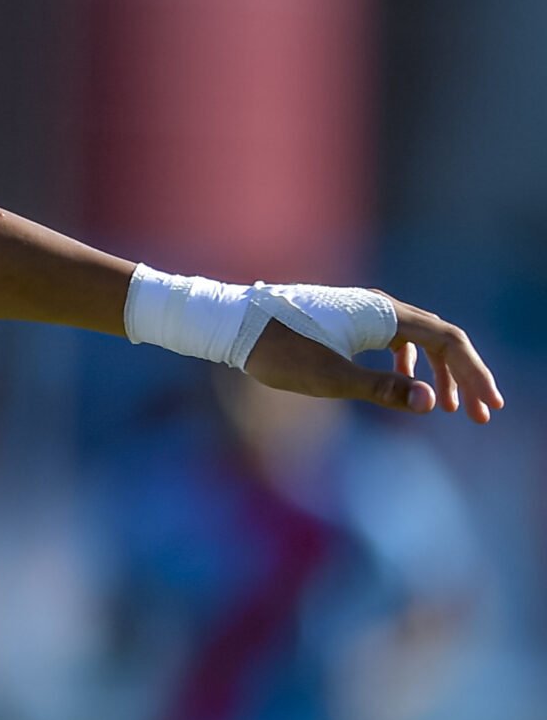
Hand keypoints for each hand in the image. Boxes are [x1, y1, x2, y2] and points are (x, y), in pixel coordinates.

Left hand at [243, 298, 504, 422]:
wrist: (231, 324)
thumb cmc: (276, 351)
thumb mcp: (329, 377)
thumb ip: (382, 390)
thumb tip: (429, 402)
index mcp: (382, 314)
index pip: (449, 340)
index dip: (473, 373)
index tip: (487, 406)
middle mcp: (379, 305)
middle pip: (442, 337)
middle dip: (464, 376)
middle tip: (481, 413)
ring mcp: (363, 310)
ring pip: (419, 338)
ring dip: (439, 371)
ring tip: (448, 407)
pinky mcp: (347, 319)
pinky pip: (395, 339)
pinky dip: (411, 363)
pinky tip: (407, 385)